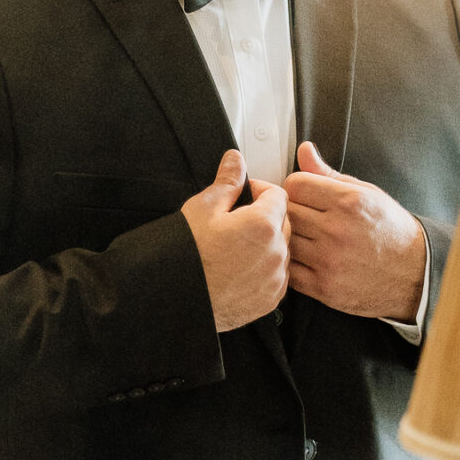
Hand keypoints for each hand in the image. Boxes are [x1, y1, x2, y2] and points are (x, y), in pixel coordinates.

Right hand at [181, 149, 289, 332]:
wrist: (176, 298)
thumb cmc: (186, 256)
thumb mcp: (203, 208)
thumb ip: (227, 181)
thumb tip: (236, 160)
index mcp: (263, 225)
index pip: (278, 195)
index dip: (260, 191)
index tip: (244, 196)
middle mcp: (276, 252)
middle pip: (283, 222)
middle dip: (264, 217)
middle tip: (234, 222)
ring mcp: (275, 278)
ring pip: (281, 250)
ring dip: (266, 244)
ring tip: (234, 248)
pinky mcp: (270, 299)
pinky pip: (277, 275)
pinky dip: (265, 269)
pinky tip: (239, 268)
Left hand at [284, 141, 426, 320]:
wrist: (414, 273)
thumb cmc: (391, 231)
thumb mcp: (367, 193)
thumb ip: (329, 174)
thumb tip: (305, 151)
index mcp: (349, 202)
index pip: (294, 184)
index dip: (296, 187)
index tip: (303, 195)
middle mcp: (337, 230)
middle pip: (286, 211)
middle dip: (291, 211)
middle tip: (304, 216)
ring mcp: (329, 261)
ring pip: (284, 240)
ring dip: (290, 238)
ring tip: (305, 238)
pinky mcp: (324, 287)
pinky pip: (288, 270)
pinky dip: (292, 265)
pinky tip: (306, 260)